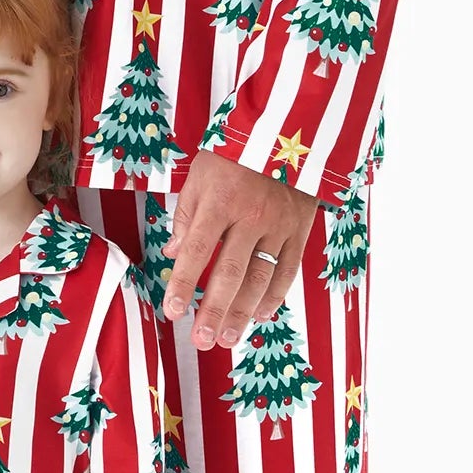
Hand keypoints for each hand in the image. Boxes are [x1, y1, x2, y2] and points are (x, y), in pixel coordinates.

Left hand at [165, 153, 318, 350]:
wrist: (287, 133)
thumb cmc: (233, 155)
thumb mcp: (200, 175)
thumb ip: (185, 216)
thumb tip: (172, 254)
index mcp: (220, 200)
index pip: (197, 249)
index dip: (184, 282)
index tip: (173, 311)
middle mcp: (251, 215)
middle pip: (231, 271)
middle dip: (215, 309)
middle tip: (202, 339)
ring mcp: (279, 224)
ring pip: (261, 276)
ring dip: (244, 312)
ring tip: (227, 338)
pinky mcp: (300, 229)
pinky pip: (289, 269)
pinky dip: (275, 295)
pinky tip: (260, 316)